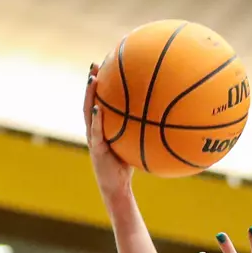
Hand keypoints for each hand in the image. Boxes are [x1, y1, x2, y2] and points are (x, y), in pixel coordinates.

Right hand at [84, 63, 132, 205]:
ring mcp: (92, 138)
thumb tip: (164, 117)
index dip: (100, 84)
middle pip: (90, 101)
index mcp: (102, 126)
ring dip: (88, 95)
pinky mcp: (95, 149)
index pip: (99, 101)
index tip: (105, 64)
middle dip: (91, 82)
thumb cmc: (127, 166)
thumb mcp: (136, 144)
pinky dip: (96, 120)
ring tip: (92, 79)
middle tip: (95, 64)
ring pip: (87, 112)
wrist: (117, 188)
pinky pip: (95, 132)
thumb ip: (143, 131)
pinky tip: (98, 108)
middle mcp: (94, 129)